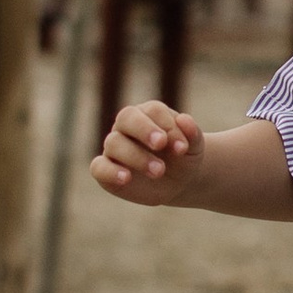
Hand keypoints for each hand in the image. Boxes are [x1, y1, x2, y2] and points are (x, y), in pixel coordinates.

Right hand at [91, 99, 206, 203]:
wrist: (178, 182)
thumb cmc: (183, 158)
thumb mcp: (194, 147)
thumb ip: (192, 133)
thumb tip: (185, 120)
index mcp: (149, 114)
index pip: (154, 111)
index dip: (168, 126)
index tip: (182, 147)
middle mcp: (127, 126)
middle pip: (127, 117)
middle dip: (144, 130)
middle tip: (161, 144)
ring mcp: (114, 147)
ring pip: (114, 143)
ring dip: (136, 156)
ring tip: (159, 171)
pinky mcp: (105, 169)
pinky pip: (98, 167)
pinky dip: (110, 171)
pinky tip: (126, 178)